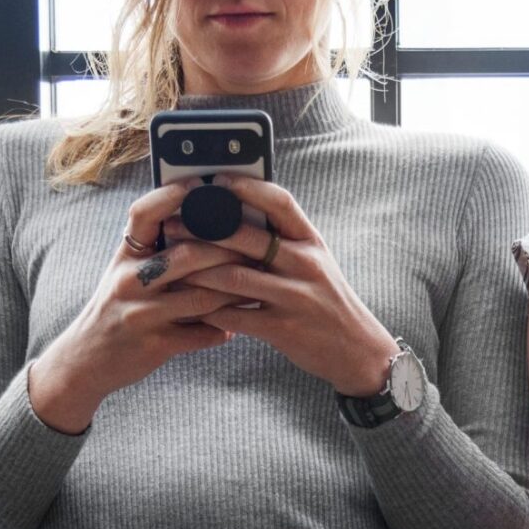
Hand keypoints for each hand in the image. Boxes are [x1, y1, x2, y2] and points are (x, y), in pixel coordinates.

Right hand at [28, 180, 251, 432]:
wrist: (86, 357)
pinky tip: (236, 326)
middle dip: (228, 252)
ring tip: (257, 285)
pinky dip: (222, 330)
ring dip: (234, 292)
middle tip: (257, 247)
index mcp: (125, 256)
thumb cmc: (117, 306)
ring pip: (202, 297)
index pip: (144, 213)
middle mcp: (130, 280)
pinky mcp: (154, 345)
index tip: (201, 183)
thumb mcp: (125, 270)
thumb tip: (204, 220)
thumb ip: (155, 249)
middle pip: (188, 256)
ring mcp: (141, 314)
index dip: (172, 195)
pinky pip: (200, 334)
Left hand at [171, 176, 398, 396]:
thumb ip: (283, 241)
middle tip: (173, 225)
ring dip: (198, 272)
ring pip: (234, 277)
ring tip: (173, 265)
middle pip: (248, 238)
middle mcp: (306, 265)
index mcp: (312, 242)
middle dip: (204, 230)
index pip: (280, 202)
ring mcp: (295, 297)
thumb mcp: (314, 262)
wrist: (355, 347)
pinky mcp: (282, 329)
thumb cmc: (326, 299)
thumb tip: (236, 215)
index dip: (248, 188)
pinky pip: (235, 316)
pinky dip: (209, 311)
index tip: (217, 180)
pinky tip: (190, 306)